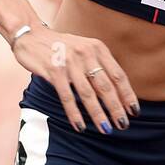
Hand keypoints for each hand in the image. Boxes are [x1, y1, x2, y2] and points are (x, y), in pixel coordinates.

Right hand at [11, 27, 138, 133]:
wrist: (31, 35)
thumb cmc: (60, 46)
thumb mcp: (84, 48)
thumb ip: (98, 64)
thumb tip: (116, 92)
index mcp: (97, 48)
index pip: (118, 74)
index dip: (127, 94)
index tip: (134, 111)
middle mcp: (86, 53)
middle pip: (106, 86)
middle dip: (116, 108)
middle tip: (123, 125)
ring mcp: (69, 62)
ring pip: (88, 94)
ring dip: (98, 114)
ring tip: (106, 129)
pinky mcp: (54, 71)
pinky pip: (67, 97)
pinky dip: (75, 113)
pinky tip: (80, 126)